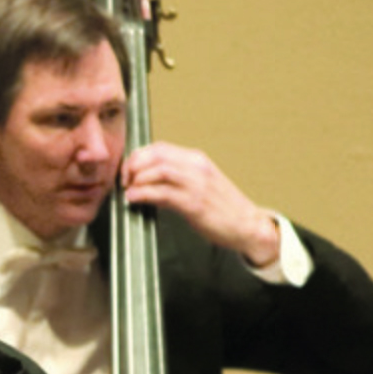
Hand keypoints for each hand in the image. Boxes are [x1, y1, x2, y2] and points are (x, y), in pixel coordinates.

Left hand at [118, 143, 280, 265]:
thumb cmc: (223, 208)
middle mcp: (196, 167)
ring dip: (137, 179)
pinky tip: (135, 199)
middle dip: (133, 165)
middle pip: (155, 154)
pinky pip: (162, 193)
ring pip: (158, 170)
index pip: (159, 147)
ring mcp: (197, 184)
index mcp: (196, 160)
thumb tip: (146, 182)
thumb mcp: (199, 184)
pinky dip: (143, 194)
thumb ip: (175, 179)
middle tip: (125, 180)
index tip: (128, 170)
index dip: (138, 156)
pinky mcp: (195, 204)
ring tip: (128, 190)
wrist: (248, 225)